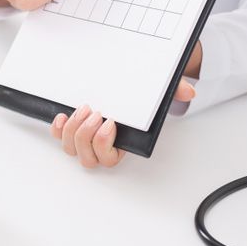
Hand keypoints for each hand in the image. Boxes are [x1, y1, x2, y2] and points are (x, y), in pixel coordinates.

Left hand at [51, 80, 195, 167]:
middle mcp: (101, 146)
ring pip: (72, 149)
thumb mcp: (157, 92)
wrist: (125, 87)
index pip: (109, 158)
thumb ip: (173, 91)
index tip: (110, 122)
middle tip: (95, 114)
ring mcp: (84, 139)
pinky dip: (57, 129)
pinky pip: (58, 138)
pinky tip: (62, 114)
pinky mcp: (70, 129)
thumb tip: (189, 92)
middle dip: (87, 136)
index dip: (105, 144)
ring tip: (83, 109)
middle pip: (88, 157)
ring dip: (73, 130)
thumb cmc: (139, 98)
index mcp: (121, 144)